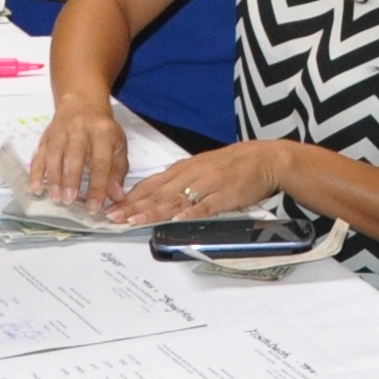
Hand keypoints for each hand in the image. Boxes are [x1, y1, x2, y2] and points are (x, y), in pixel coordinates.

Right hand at [26, 98, 128, 208]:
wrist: (82, 103)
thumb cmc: (102, 130)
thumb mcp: (118, 146)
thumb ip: (117, 172)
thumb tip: (117, 197)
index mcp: (103, 132)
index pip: (101, 162)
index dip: (97, 186)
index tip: (94, 207)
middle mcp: (81, 129)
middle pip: (75, 155)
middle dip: (71, 179)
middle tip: (69, 201)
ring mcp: (61, 130)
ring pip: (55, 153)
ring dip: (53, 177)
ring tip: (55, 197)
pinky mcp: (47, 134)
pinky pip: (40, 153)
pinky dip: (36, 171)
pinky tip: (36, 187)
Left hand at [105, 139, 289, 224]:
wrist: (266, 158)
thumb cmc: (235, 164)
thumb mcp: (202, 167)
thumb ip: (180, 181)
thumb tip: (157, 194)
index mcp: (184, 169)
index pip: (151, 184)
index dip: (131, 197)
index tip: (112, 208)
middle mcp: (191, 175)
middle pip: (158, 193)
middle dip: (133, 206)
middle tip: (113, 217)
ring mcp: (208, 185)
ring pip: (176, 200)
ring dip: (153, 211)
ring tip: (135, 220)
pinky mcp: (225, 195)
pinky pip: (206, 206)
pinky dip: (191, 213)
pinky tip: (177, 220)